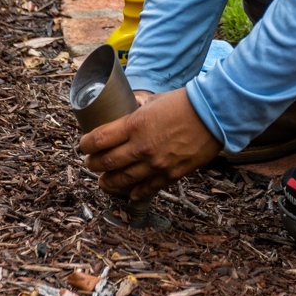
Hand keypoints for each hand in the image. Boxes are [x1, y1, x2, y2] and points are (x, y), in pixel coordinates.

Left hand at [78, 87, 222, 199]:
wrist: (213, 114)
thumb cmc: (184, 103)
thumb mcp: (154, 102)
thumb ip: (139, 113)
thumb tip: (130, 113)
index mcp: (134, 125)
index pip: (98, 139)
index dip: (85, 145)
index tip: (83, 146)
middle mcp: (141, 147)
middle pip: (106, 162)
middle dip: (93, 165)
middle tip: (91, 164)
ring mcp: (156, 164)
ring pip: (123, 180)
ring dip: (109, 182)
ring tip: (104, 182)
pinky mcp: (171, 174)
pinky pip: (148, 188)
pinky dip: (136, 192)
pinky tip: (130, 193)